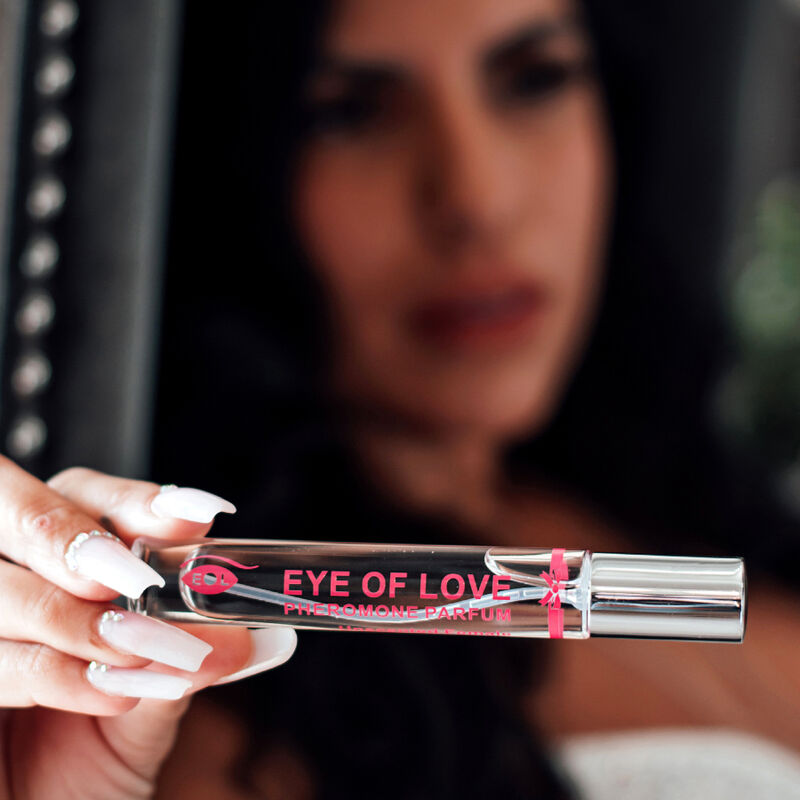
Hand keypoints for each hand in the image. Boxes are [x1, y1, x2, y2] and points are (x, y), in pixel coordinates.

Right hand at [0, 458, 296, 799]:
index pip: (84, 496)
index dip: (136, 499)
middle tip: (138, 576)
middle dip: (83, 540)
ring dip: (84, 619)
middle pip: (25, 514)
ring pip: (8, 588)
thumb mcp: (151, 711)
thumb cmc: (81, 769)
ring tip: (146, 653)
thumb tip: (269, 633)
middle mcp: (9, 583)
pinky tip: (109, 693)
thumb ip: (195, 662)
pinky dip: (55, 673)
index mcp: (58, 570)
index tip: (196, 514)